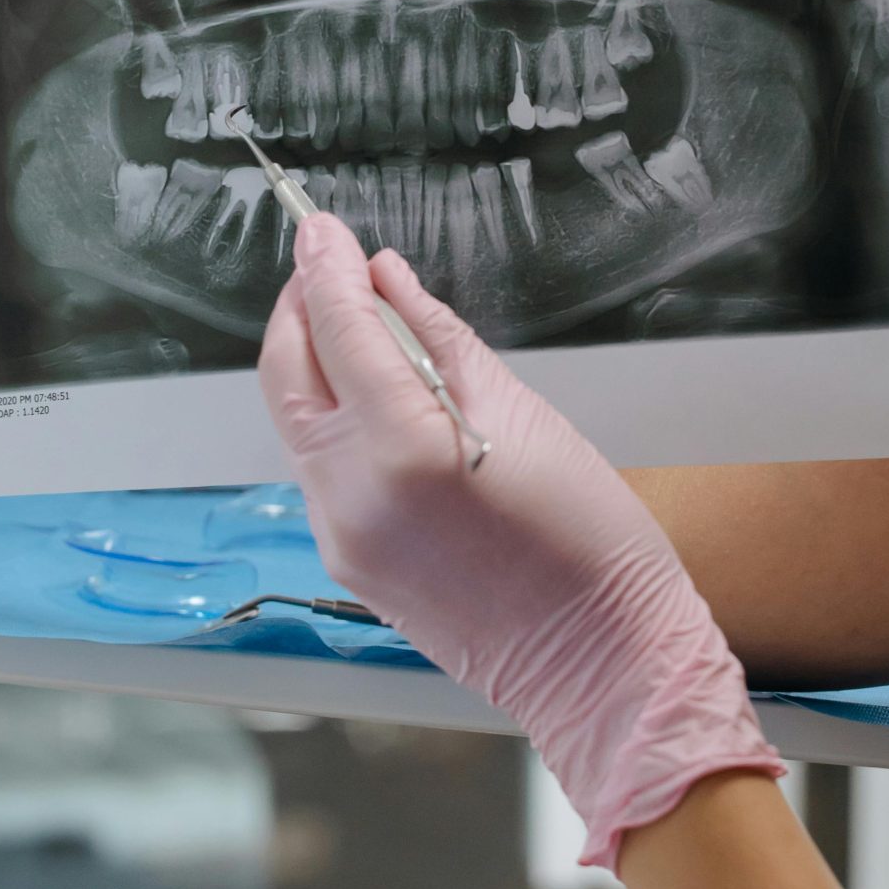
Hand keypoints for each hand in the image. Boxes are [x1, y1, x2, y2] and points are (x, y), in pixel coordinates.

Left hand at [259, 216, 782, 868]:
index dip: (326, 267)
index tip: (322, 227)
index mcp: (402, 447)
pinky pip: (320, 470)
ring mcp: (339, 534)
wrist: (602, 661)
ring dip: (314, 366)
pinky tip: (378, 402)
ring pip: (296, 424)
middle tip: (326, 265)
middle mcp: (351, 492)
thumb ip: (438, 339)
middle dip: (298, 310)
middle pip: (286, 374)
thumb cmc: (590, 539)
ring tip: (358, 328)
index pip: (337, 329)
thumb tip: (387, 281)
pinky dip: (337, 423)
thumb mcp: (522, 413)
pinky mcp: (344, 561)